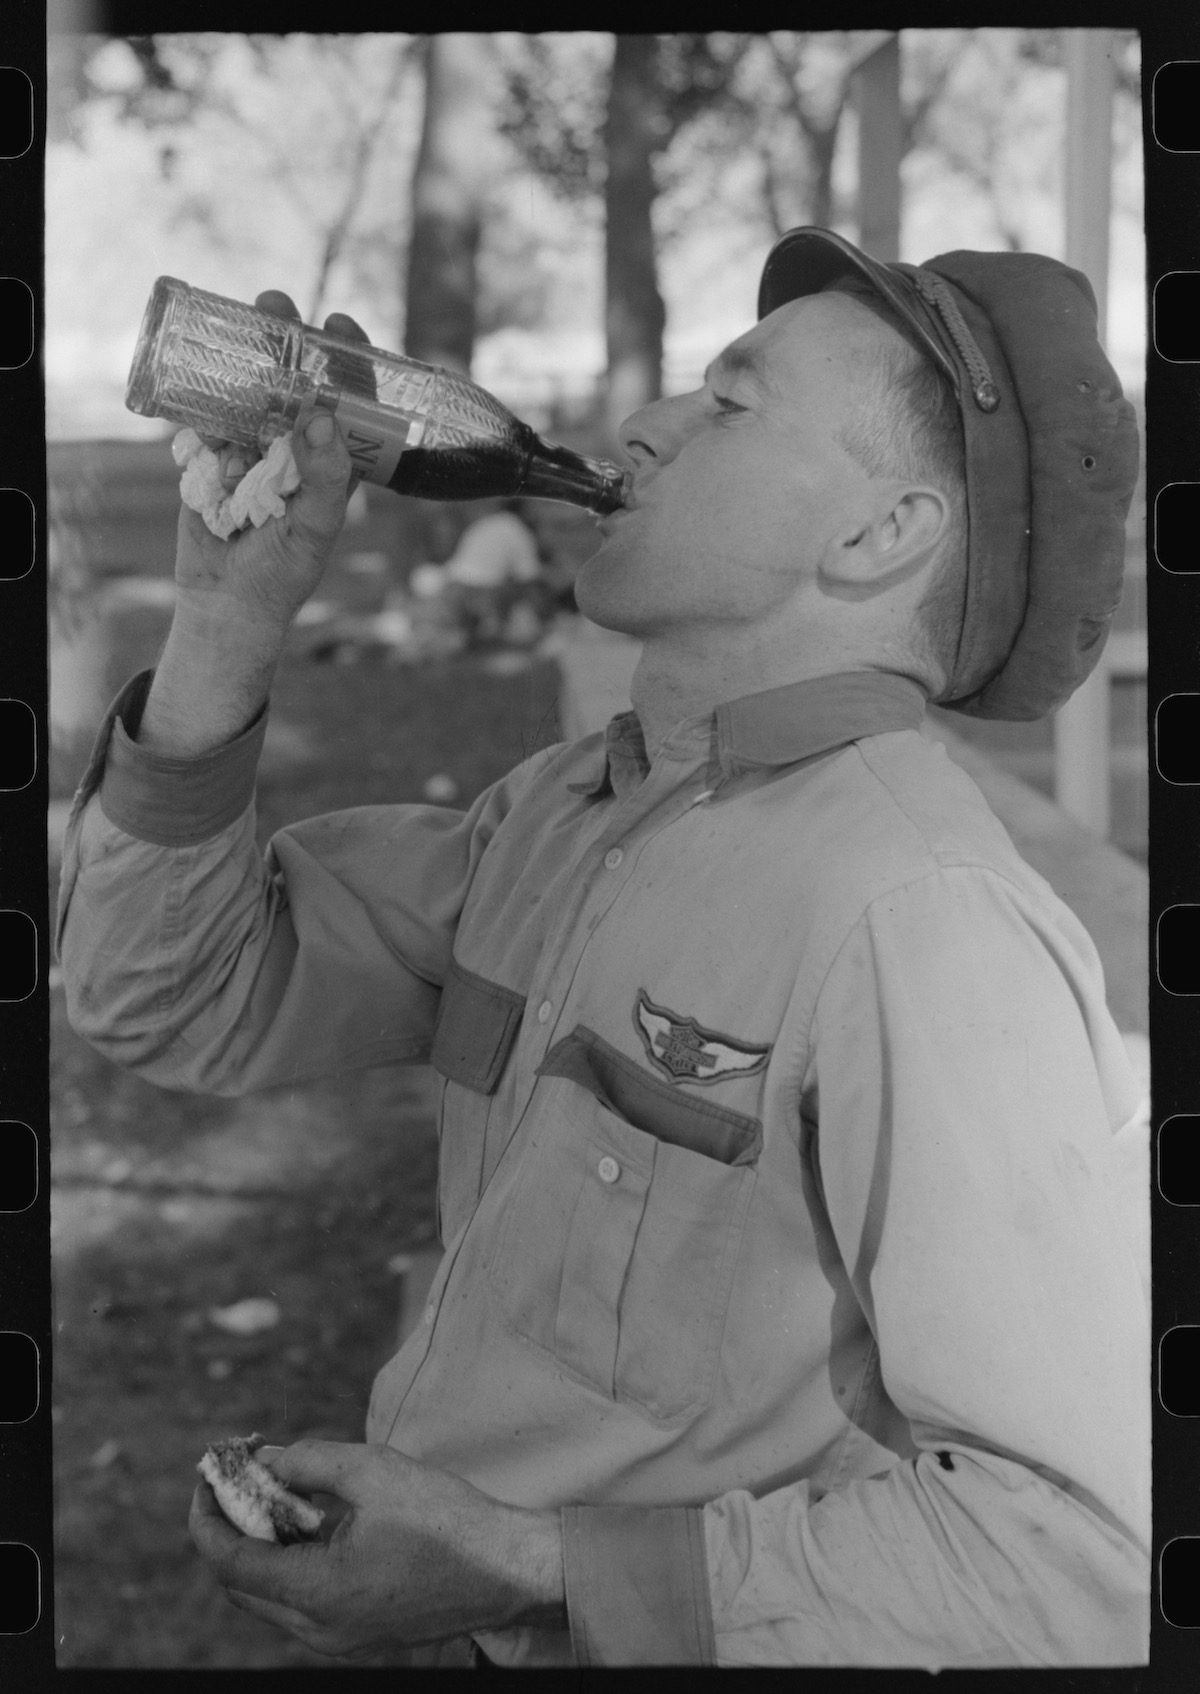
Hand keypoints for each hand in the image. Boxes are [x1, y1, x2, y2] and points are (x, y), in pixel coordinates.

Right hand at [175, 291, 372, 634]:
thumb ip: (324, 479)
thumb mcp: (315, 528)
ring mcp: (252, 446)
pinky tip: (200, 371)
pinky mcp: (211, 455)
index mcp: (332, 459)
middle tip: (276, 304)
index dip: (347, 360)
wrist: (226, 600)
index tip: (340, 324)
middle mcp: (295, 445)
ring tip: (239, 319)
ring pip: (249, 389)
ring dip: (243, 354)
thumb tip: (321, 419)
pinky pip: (207, 416)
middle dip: (287, 339)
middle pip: (295, 381)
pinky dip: (203, 394)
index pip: (348, 400)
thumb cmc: (284, 571)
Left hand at [188, 1439, 565, 1662]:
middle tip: (241, 1477)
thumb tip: (265, 1462)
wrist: (506, 1569)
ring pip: (270, 1596)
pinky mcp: (358, 1635)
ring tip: (279, 1491)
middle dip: (231, 1528)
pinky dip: (292, 1562)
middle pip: (242, 1584)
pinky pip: (301, 1603)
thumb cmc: (445, 1518)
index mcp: (317, 1592)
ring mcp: (338, 1639)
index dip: (208, 1516)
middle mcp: (318, 1630)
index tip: (207, 1476)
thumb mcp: (373, 1470)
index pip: (229, 1562)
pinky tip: (313, 1521)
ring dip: (262, 1545)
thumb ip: (309, 1462)